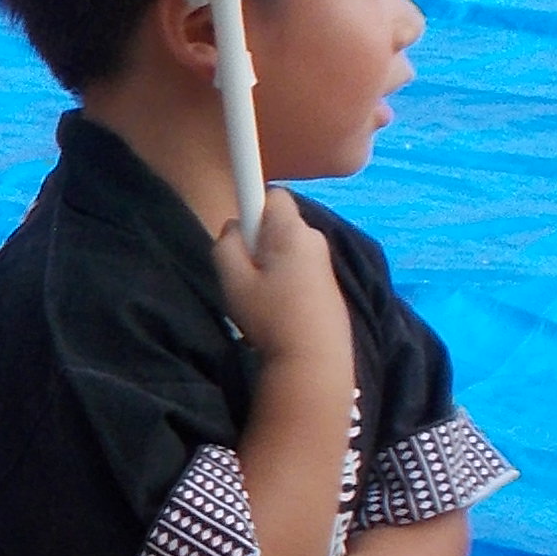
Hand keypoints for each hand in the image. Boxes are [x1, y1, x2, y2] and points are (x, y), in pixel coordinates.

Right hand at [207, 188, 351, 376]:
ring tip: (261, 298)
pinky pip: (300, 268)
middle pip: (279, 223)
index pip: (271, 194)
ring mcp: (326, 264)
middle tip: (244, 274)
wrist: (315, 361)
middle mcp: (314, 239)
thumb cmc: (270, 317)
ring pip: (288, 248)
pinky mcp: (330, 286)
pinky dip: (286, 280)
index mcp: (292, 231)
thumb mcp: (233, 280)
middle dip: (259, 239)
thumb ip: (226, 244)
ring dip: (271, 263)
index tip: (241, 231)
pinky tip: (280, 311)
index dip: (251, 205)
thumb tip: (235, 228)